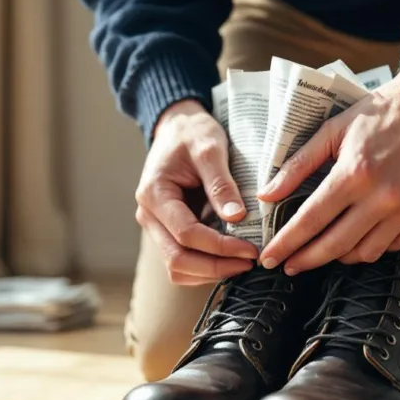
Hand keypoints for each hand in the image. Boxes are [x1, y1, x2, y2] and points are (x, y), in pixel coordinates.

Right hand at [136, 99, 258, 284]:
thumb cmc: (192, 133)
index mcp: (154, 194)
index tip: (250, 249)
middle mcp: (149, 215)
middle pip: (177, 259)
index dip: (219, 247)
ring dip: (209, 272)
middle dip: (216, 267)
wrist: (178, 127)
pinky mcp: (167, 230)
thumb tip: (237, 218)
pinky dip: (205, 267)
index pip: (186, 234)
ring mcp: (156, 226)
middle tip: (249, 263)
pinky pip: (182, 260)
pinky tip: (229, 258)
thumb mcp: (209, 148)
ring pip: (178, 267)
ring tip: (242, 263)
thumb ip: (221, 184)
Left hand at [256, 57, 399, 273]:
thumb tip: (265, 195)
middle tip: (289, 266)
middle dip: (306, 260)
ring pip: (366, 253)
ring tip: (324, 249)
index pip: (310, 220)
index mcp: (355, 173)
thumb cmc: (382, 112)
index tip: (269, 258)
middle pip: (335, 245)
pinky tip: (360, 236)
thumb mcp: (334, 129)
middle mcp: (384, 197)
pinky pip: (395, 246)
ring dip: (340, 256)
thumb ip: (297, 165)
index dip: (286, 244)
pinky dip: (373, 246)